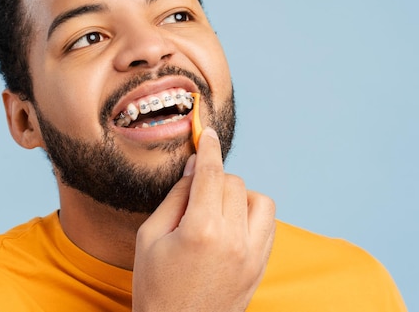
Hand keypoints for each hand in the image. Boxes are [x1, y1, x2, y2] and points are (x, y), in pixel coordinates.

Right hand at [132, 127, 275, 311]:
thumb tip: (193, 167)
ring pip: (260, 200)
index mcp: (201, 230)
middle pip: (233, 183)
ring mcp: (252, 255)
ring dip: (239, 195)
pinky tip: (231, 225)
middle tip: (194, 194)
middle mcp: (233, 239)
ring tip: (216, 210)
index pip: (210, 173)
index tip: (208, 132)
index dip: (208, 147)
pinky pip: (268, 224)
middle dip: (214, 178)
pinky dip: (252, 215)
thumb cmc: (155, 286)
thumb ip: (175, 197)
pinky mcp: (261, 267)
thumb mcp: (150, 237)